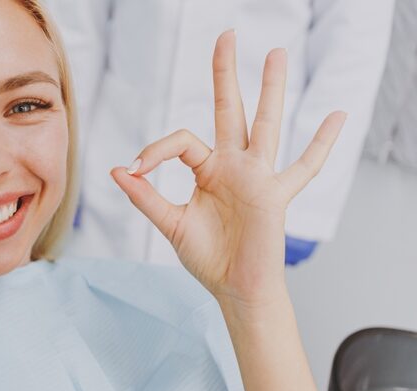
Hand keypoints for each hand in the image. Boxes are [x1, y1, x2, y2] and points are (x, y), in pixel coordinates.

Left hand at [110, 30, 345, 305]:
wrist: (234, 288)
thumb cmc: (208, 258)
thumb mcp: (171, 224)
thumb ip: (146, 197)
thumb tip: (119, 170)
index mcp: (207, 169)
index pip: (181, 140)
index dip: (156, 150)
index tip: (136, 169)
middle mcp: (233, 165)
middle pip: (229, 109)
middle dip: (226, 74)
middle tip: (226, 35)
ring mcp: (257, 176)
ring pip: (265, 124)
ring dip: (271, 89)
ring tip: (277, 54)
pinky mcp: (276, 195)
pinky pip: (304, 167)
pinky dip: (321, 143)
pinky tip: (337, 115)